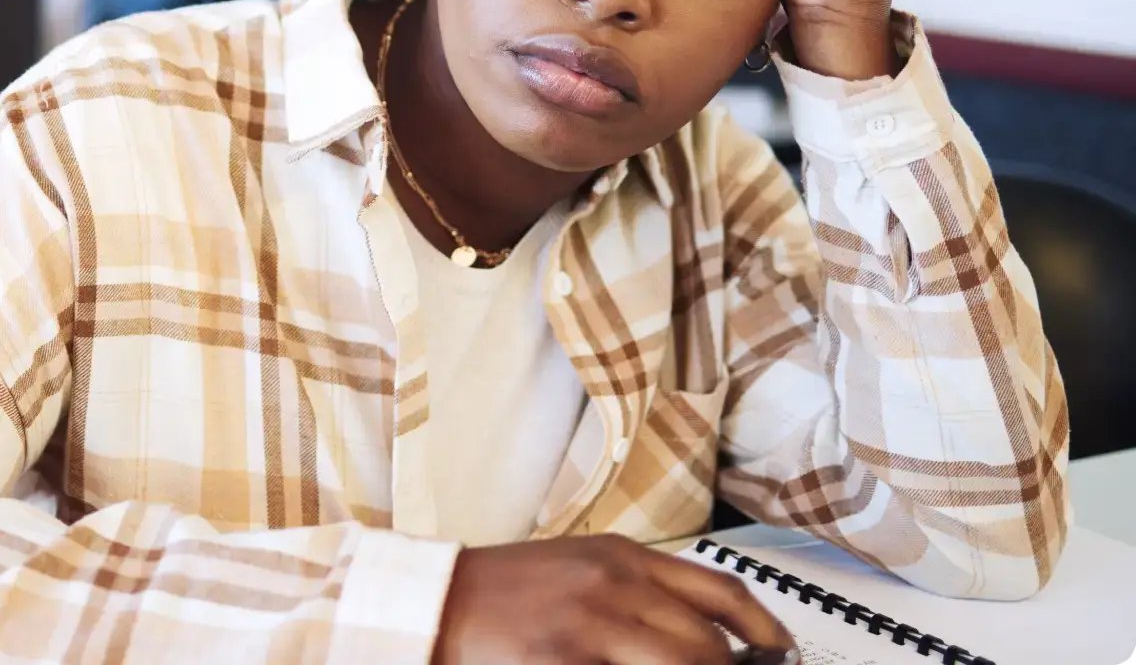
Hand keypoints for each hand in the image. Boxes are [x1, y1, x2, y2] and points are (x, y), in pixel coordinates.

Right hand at [433, 535, 794, 664]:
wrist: (429, 601)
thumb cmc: (497, 592)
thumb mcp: (575, 569)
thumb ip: (635, 591)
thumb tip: (701, 633)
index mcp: (619, 556)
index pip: (720, 591)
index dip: (764, 631)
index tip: (779, 653)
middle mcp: (612, 584)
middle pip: (707, 645)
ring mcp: (589, 626)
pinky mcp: (562, 661)